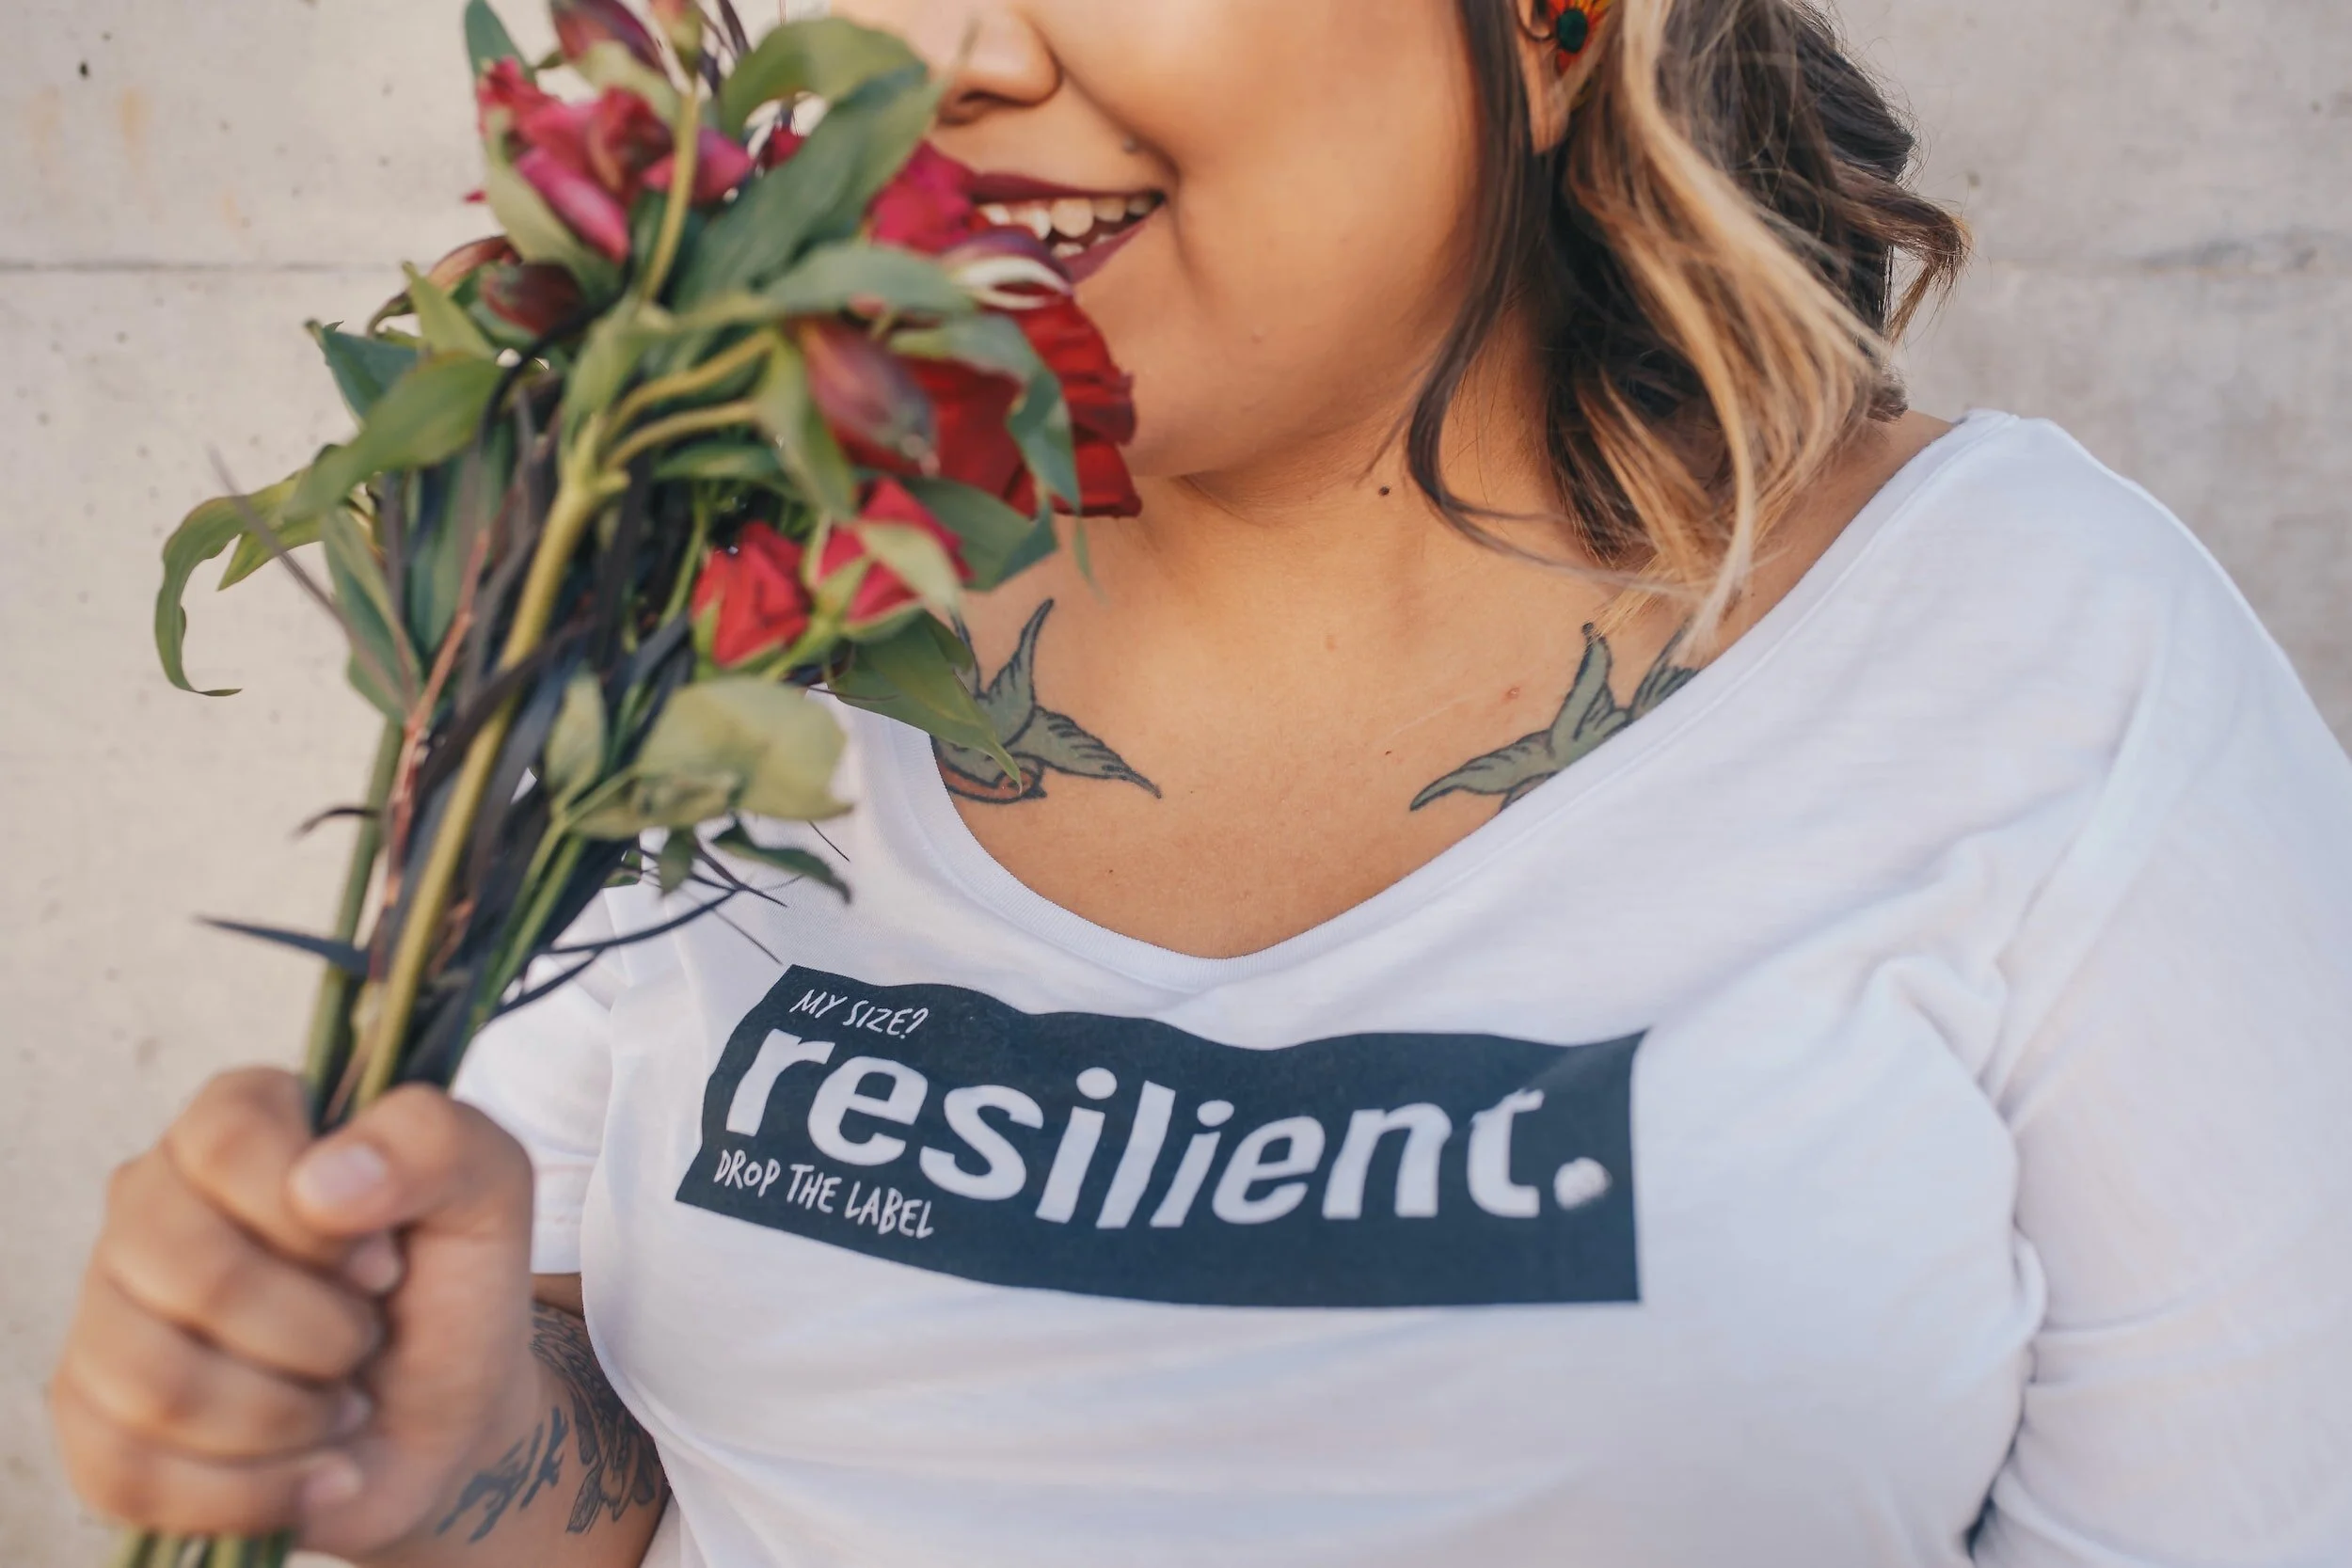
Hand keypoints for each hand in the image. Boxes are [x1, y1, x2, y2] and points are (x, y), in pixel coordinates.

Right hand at [51, 1068, 541, 1557]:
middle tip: (367, 1338)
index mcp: (239, 1124)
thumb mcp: (491, 1191)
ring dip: (289, 1415)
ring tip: (343, 1403)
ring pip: (157, 1382)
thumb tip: (323, 1182)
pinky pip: (133, 1473)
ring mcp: (107, 1314)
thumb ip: (436, 1142)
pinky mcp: (93, 1422)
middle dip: (316, 1330)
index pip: (227, 1138)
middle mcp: (151, 1204)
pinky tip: (314, 1470)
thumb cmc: (453, 1284)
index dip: (317, 1219)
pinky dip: (254, 1490)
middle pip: (192, 1270)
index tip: (385, 1264)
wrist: (443, 1418)